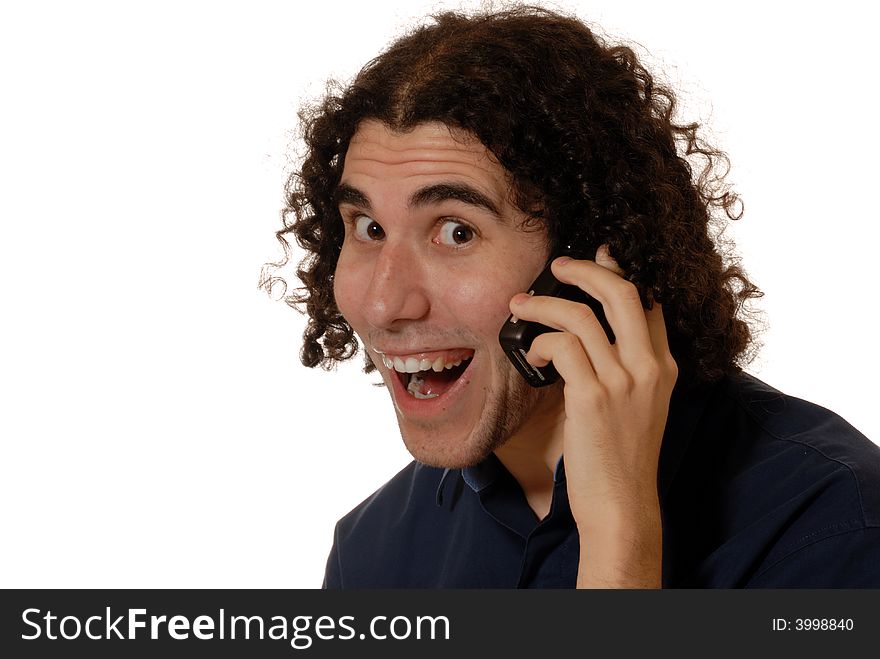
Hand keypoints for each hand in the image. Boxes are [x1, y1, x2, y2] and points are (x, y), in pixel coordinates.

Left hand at [508, 245, 677, 586]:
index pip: (650, 302)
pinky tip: (532, 353)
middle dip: (586, 270)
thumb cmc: (621, 458)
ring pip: (581, 315)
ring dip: (544, 304)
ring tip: (521, 307)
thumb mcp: (639, 407)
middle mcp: (650, 368)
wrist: (622, 506)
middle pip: (622, 292)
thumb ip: (626, 369)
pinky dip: (540, 342)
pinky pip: (562, 346)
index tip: (599, 257)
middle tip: (558, 265)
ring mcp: (623, 381)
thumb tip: (586, 336)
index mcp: (665, 367)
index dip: (622, 274)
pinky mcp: (593, 397)